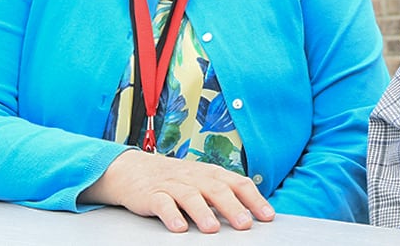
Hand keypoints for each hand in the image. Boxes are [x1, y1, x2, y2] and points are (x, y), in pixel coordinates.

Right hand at [79, 150, 275, 232]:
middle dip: (233, 207)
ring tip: (213, 229)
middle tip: (245, 224)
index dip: (254, 199)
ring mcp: (173, 184)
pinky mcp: (152, 194)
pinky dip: (171, 215)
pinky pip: (162, 204)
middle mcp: (195, 176)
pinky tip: (178, 227)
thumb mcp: (202, 180)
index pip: (238, 183)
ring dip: (203, 212)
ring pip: (190, 196)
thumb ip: (223, 193)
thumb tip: (251, 212)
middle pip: (217, 189)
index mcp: (211, 173)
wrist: (132, 169)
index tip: (267, 216)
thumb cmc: (175, 178)